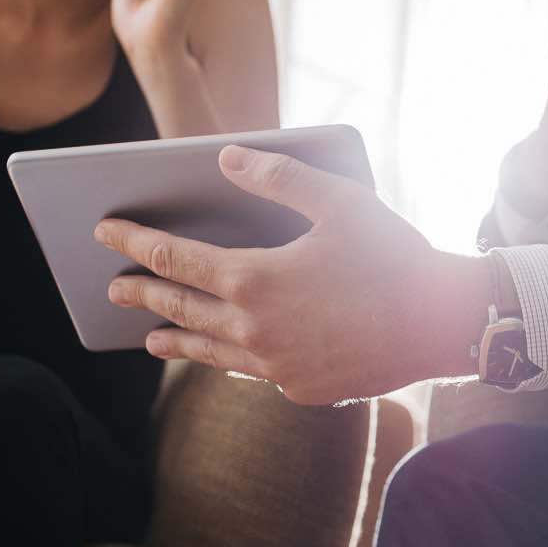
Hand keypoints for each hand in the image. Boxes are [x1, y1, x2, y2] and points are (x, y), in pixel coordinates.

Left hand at [95, 146, 485, 405]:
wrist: (442, 323)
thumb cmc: (394, 256)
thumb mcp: (338, 200)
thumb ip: (277, 177)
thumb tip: (227, 158)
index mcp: (254, 279)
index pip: (173, 259)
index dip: (134, 243)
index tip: (105, 232)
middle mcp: (255, 329)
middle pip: (180, 308)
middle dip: (142, 293)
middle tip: (114, 288)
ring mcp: (277, 365)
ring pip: (209, 351)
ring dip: (175, 340)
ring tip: (151, 337)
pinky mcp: (302, 388)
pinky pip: (253, 371)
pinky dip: (232, 357)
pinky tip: (228, 352)